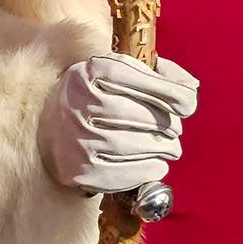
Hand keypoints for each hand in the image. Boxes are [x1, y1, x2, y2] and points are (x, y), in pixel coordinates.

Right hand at [39, 54, 199, 195]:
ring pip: (135, 145)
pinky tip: (156, 164)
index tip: (187, 104)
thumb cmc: (99, 95)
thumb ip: (158, 74)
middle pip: (142, 116)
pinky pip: (125, 173)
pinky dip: (149, 169)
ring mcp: (77, 138)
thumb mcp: (121, 72)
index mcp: (92, 71)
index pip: (142, 81)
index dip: (173, 94)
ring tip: (169, 148)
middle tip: (174, 130)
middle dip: (168, 125)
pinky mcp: (80, 170)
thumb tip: (191, 88)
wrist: (51, 126)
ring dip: (162, 149)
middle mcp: (80, 102)